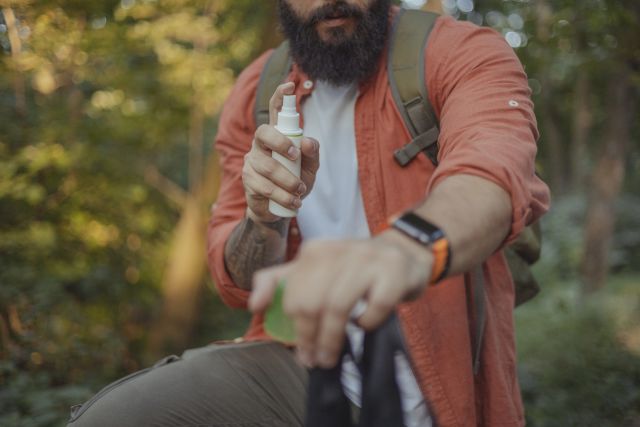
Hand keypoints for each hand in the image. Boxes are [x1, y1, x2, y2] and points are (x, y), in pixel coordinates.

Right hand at [243, 82, 319, 223]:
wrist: (279, 208)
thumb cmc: (295, 182)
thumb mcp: (310, 169)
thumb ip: (312, 154)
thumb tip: (307, 142)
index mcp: (277, 137)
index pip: (275, 111)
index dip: (280, 97)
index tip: (289, 86)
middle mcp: (261, 145)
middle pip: (263, 132)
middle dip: (280, 142)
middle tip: (295, 157)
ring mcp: (252, 161)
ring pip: (266, 165)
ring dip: (287, 180)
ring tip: (300, 191)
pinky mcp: (248, 180)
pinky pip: (264, 186)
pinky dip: (282, 195)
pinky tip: (293, 202)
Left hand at [249, 230, 432, 368]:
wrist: (405, 254)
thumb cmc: (354, 269)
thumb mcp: (315, 268)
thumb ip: (280, 281)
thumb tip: (253, 306)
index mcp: (315, 251)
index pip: (293, 295)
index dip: (296, 329)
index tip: (301, 352)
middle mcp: (338, 250)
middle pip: (312, 303)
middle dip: (311, 338)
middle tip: (317, 360)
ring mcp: (367, 259)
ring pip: (339, 306)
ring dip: (334, 339)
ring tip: (333, 356)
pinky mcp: (393, 271)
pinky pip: (374, 306)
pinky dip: (368, 323)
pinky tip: (365, 326)